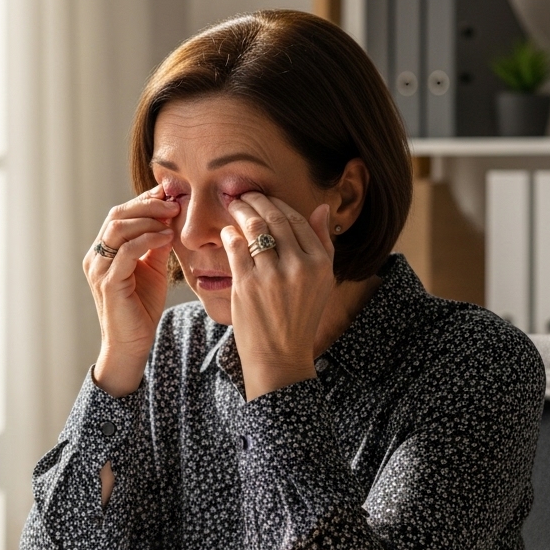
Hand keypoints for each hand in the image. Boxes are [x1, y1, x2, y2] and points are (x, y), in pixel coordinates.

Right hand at [85, 186, 177, 396]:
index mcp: (103, 251)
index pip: (120, 215)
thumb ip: (155, 244)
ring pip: (118, 228)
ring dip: (148, 219)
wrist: (132, 344)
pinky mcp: (109, 283)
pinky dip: (147, 239)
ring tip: (172, 218)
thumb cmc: (141, 308)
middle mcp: (95, 257)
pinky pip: (127, 251)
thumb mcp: (152, 269)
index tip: (169, 194)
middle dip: (147, 204)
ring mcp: (99, 269)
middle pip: (117, 215)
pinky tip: (166, 237)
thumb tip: (168, 218)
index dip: (144, 200)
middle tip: (174, 203)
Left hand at [221, 192, 335, 399]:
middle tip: (243, 193)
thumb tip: (320, 208)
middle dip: (256, 200)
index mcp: (320, 263)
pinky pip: (235, 246)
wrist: (279, 356)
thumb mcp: (322, 282)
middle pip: (275, 218)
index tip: (265, 198)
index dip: (278, 204)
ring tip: (232, 205)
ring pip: (254, 227)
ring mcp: (272, 275)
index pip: (298, 220)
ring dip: (240, 210)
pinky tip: (227, 231)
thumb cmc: (299, 318)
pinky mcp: (246, 283)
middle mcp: (299, 266)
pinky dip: (229, 234)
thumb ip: (323, 244)